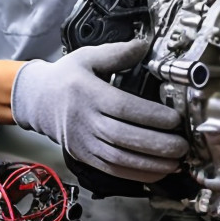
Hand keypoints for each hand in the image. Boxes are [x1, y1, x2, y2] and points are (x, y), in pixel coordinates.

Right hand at [10, 39, 187, 181]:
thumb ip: (118, 53)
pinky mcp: (85, 157)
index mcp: (88, 93)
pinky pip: (112, 170)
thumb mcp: (88, 56)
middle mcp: (85, 120)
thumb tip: (146, 45)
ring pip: (119, 159)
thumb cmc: (66, 77)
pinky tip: (158, 172)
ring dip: (150, 164)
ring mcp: (84, 142)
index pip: (123, 108)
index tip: (175, 119)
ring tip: (176, 161)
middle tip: (182, 145)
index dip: (151, 116)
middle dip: (157, 144)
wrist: (37, 101)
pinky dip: (137, 175)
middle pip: (124, 137)